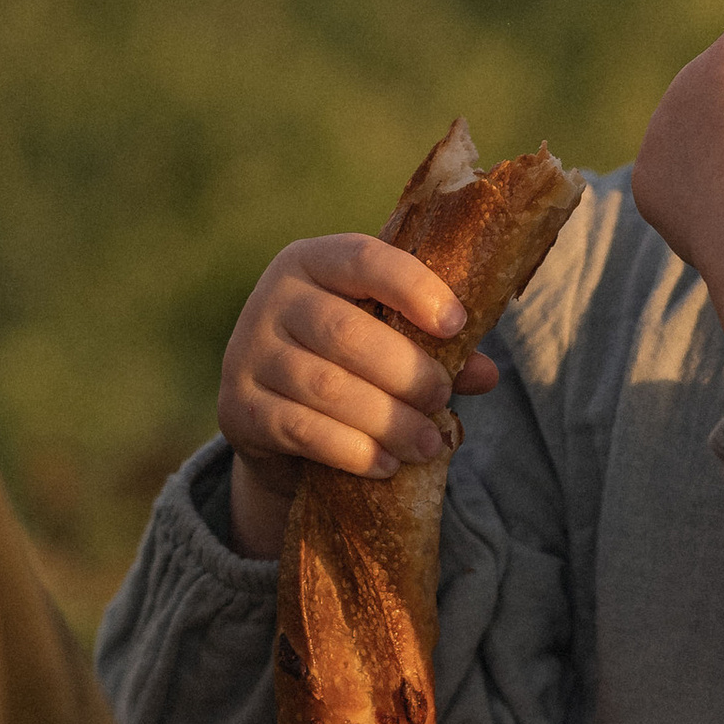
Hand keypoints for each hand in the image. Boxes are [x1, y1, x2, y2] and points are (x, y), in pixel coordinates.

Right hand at [218, 235, 499, 557]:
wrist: (271, 415)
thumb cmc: (345, 360)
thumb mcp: (386, 340)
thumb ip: (433, 346)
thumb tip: (485, 373)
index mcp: (313, 261)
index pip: (364, 259)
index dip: (413, 288)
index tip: (457, 323)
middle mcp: (272, 298)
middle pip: (345, 332)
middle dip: (405, 371)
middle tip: (441, 398)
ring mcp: (247, 353)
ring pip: (326, 387)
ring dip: (387, 420)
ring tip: (428, 442)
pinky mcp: (238, 408)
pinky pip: (301, 430)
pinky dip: (352, 451)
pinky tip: (387, 464)